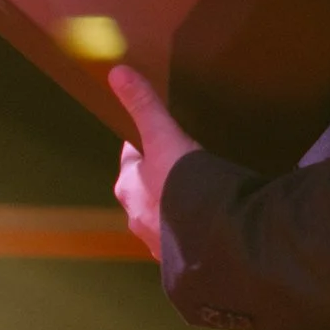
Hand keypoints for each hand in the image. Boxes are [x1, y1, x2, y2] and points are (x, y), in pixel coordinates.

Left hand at [109, 63, 198, 258]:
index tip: (160, 135)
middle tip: (184, 163)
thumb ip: (143, 105)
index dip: (146, 145)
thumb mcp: (164, 137)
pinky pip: (182, 238)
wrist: (214, 238)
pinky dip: (191, 228)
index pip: (131, 158)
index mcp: (127, 186)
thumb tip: (116, 71)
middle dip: (160, 177)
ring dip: (175, 205)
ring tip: (199, 192)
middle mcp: (135, 216)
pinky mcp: (180, 258)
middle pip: (145, 188)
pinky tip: (209, 221)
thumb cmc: (183, 185)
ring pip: (162, 214)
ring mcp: (157, 240)